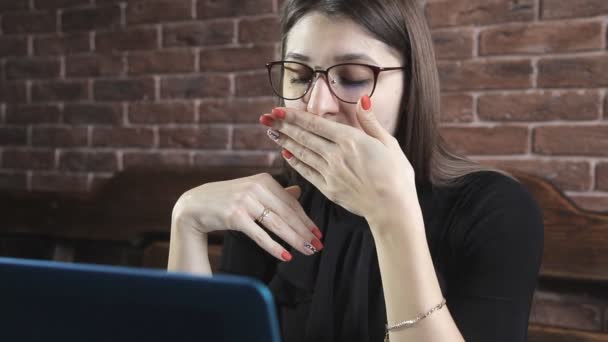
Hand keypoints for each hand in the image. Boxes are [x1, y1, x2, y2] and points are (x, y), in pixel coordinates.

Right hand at [171, 173, 323, 261]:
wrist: (196, 205)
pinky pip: (260, 234)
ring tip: (308, 250)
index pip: (291, 202)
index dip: (306, 219)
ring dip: (295, 239)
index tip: (318, 233)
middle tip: (318, 245)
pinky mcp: (235, 216)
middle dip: (305, 231)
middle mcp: (256, 187)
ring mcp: (245, 201)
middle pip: (287, 213)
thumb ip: (276, 193)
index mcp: (264, 180)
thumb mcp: (252, 191)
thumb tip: (299, 192)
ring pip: (277, 224)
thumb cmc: (227, 199)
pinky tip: (286, 256)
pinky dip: (274, 246)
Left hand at [259, 95, 415, 220]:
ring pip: (301, 153)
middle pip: (303, 136)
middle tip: (264, 117)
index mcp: (350, 140)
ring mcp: (329, 173)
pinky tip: (286, 154)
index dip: (294, 116)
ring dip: (284, 141)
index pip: (315, 124)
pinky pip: (306, 172)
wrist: (393, 209)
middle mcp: (335, 155)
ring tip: (271, 132)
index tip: (278, 109)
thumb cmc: (396, 175)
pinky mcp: (328, 188)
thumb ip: (370, 122)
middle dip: (282, 126)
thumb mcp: (388, 143)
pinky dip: (295, 162)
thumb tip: (362, 100)